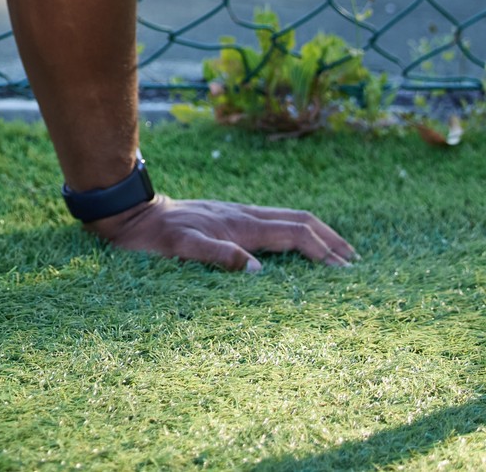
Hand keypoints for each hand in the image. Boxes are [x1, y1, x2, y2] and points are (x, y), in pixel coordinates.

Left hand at [87, 195, 354, 271]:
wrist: (130, 214)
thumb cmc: (154, 236)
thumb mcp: (181, 247)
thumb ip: (218, 255)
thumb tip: (259, 272)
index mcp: (241, 223)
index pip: (295, 233)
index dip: (323, 251)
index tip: (347, 272)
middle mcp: (244, 215)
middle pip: (300, 220)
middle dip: (330, 239)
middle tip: (355, 262)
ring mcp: (236, 215)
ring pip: (287, 219)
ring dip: (316, 234)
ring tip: (336, 253)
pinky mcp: (227, 220)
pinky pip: (272, 224)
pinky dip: (295, 234)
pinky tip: (294, 246)